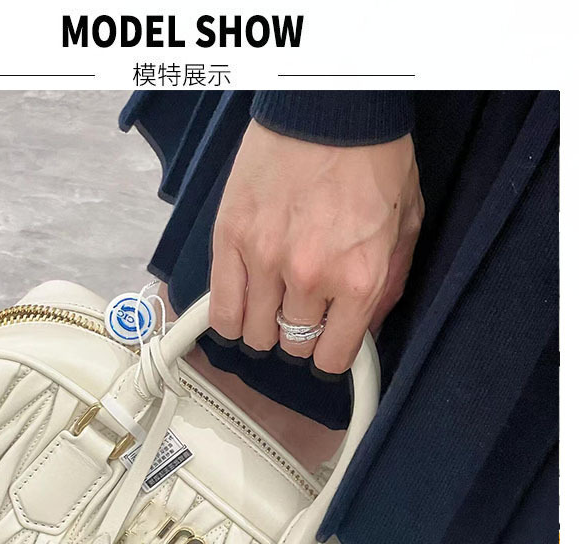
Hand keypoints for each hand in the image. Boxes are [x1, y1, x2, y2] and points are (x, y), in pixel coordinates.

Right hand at [209, 120, 423, 372]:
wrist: (330, 104)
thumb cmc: (370, 155)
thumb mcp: (406, 224)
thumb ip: (390, 283)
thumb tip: (367, 328)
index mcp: (358, 278)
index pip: (332, 357)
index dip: (330, 354)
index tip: (328, 344)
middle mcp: (309, 276)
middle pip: (291, 346)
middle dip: (298, 334)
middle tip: (303, 310)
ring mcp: (264, 259)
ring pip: (254, 335)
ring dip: (264, 326)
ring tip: (272, 304)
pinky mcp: (230, 239)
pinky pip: (220, 310)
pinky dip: (228, 319)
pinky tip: (242, 306)